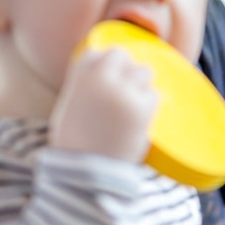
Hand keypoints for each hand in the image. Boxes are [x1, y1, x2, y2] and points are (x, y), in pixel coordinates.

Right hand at [49, 48, 156, 163]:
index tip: (108, 79)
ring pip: (144, 71)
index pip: (95, 53)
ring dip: (143, 84)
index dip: (104, 64)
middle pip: (122, 55)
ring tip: (136, 103)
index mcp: (78, 77)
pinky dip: (151, 103)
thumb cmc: (75, 145)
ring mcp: (122, 91)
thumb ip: (85, 91)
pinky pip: (154, 95)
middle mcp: (100, 78)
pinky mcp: (141, 109)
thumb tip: (104, 84)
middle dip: (126, 69)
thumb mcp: (70, 109)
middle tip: (128, 89)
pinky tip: (144, 115)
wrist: (86, 171)